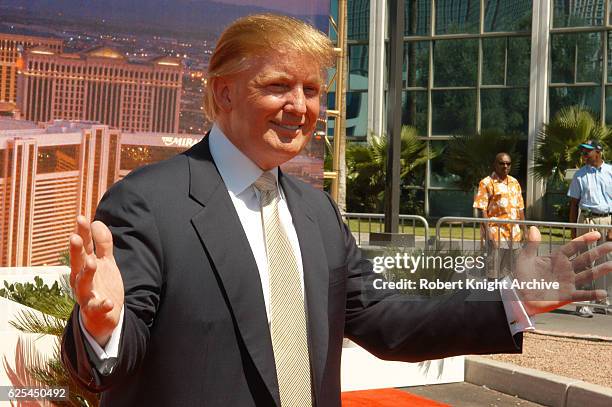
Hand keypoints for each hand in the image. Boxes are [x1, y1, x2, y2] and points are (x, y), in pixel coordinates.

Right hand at [69, 216, 123, 346]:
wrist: (103, 316)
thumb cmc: (101, 284)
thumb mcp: (105, 262)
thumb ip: (103, 244)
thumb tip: (97, 222)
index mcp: (83, 266)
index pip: (83, 247)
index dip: (82, 233)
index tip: (81, 218)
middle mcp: (80, 280)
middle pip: (77, 263)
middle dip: (76, 251)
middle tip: (75, 237)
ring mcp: (86, 295)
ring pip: (83, 284)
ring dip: (87, 273)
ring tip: (92, 262)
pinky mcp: (95, 310)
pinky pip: (97, 308)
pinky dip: (102, 305)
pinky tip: (108, 302)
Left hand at [514, 227, 610, 315]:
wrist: (519, 295)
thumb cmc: (521, 276)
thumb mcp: (524, 259)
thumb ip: (531, 245)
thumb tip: (534, 228)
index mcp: (556, 258)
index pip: (573, 247)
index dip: (585, 240)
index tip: (597, 233)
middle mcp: (565, 269)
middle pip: (585, 258)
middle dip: (599, 252)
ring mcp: (567, 282)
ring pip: (587, 274)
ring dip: (600, 270)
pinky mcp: (566, 294)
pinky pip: (582, 294)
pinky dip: (592, 294)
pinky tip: (603, 293)